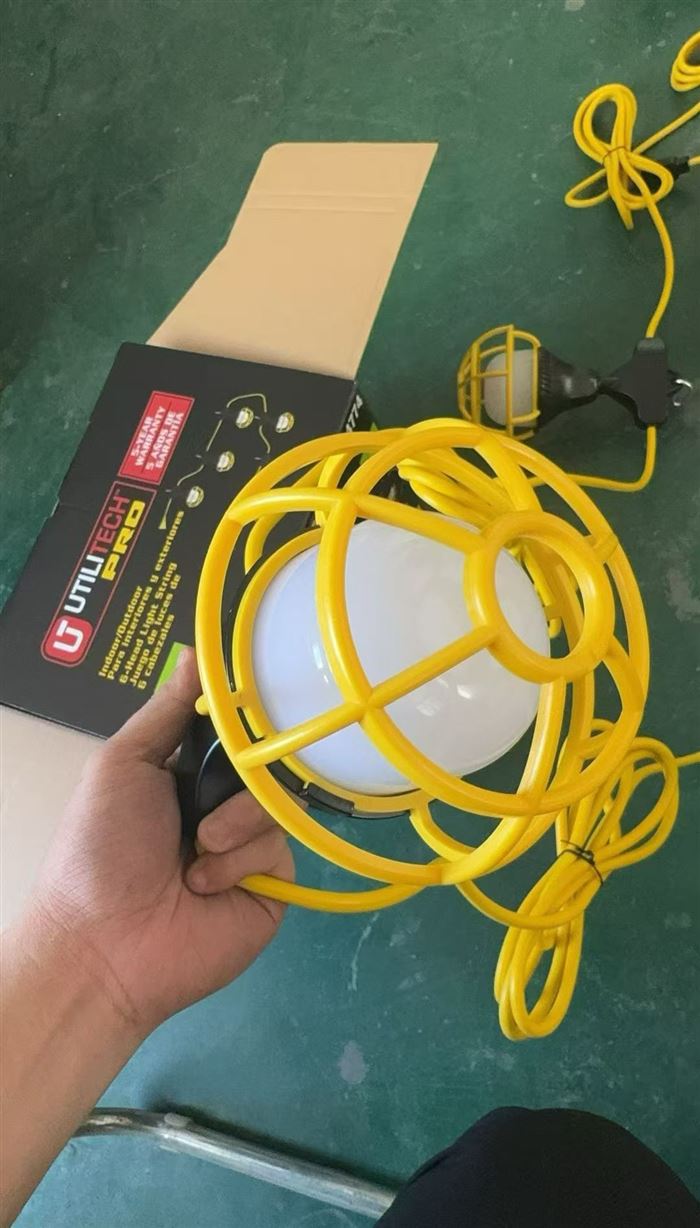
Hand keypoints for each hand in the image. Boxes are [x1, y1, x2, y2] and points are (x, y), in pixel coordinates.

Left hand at [31, 649, 293, 1039]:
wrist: (103, 942)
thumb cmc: (100, 848)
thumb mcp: (122, 765)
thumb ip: (166, 711)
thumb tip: (197, 652)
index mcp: (185, 775)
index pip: (233, 733)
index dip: (242, 720)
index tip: (256, 699)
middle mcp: (221, 807)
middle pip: (262, 764)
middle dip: (237, 774)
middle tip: (207, 791)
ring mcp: (247, 847)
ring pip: (274, 804)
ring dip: (231, 823)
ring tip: (195, 852)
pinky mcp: (270, 885)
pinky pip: (278, 848)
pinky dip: (239, 861)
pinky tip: (204, 883)